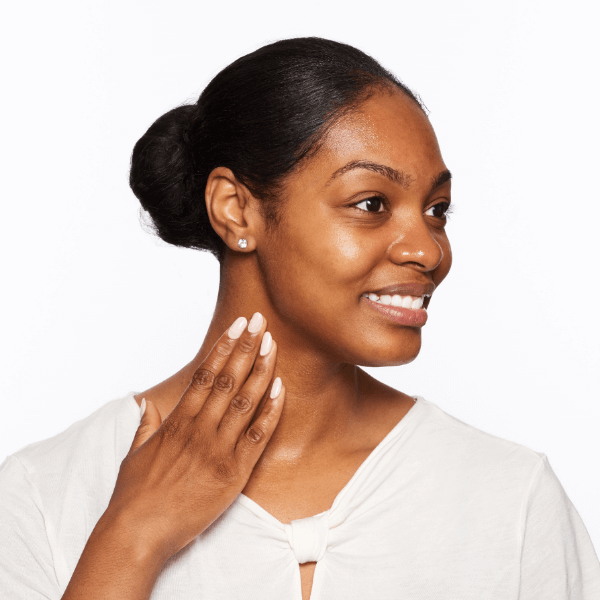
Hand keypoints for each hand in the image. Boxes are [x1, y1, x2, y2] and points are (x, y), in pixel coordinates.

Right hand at [103, 312, 283, 563]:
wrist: (138, 534)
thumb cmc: (133, 495)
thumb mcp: (135, 454)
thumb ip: (146, 425)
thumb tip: (147, 404)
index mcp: (178, 422)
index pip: (204, 374)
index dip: (222, 347)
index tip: (236, 326)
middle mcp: (200, 430)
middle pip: (227, 379)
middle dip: (245, 347)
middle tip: (259, 320)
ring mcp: (218, 450)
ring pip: (244, 401)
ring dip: (260, 370)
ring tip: (271, 343)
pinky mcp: (234, 473)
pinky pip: (258, 436)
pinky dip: (271, 411)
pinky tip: (280, 388)